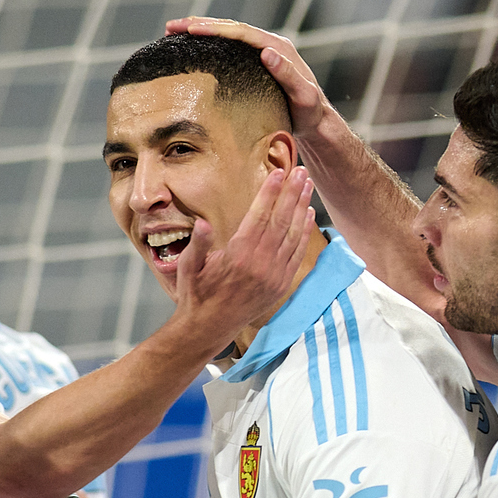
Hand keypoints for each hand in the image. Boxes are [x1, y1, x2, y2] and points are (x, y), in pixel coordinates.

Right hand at [168, 18, 330, 140]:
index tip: (190, 29)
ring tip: (174, 32)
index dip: (214, 29)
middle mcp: (270, 44)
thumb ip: (289, 75)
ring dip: (202, 31)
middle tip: (170, 27)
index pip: (240, 32)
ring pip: (227, 35)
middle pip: (230, 28)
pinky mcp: (258, 63)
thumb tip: (267, 52)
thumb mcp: (303, 96)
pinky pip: (230, 48)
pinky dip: (210, 44)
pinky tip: (194, 49)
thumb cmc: (310, 112)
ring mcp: (263, 52)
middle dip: (199, 25)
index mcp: (278, 47)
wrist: (316, 120)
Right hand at [172, 166, 314, 348]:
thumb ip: (198, 243)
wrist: (210, 327)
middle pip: (281, 221)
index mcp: (237, 256)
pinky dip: (304, 232)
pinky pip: (297, 253)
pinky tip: (308, 214)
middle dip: (292, 193)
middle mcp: (260, 264)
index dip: (269, 193)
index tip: (278, 172)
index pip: (259, 216)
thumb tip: (203, 223)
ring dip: (302, 208)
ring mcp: (274, 275)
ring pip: (293, 235)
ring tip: (307, 185)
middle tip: (301, 170)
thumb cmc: (196, 293)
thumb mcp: (188, 266)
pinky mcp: (281, 284)